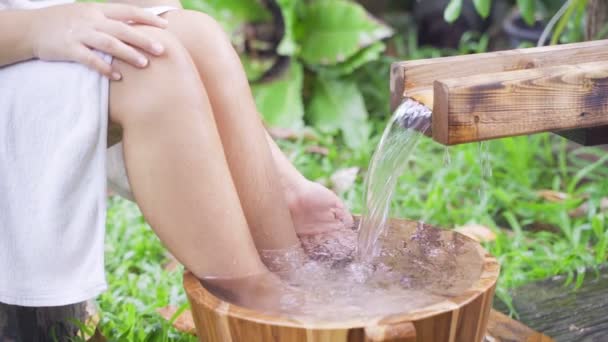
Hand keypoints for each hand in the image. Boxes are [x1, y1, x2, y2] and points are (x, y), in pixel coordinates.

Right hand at [30, 3, 167, 79]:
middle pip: (122, 29)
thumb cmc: (64, 23)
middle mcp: (90, 20)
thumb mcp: (86, 15)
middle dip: (143, 39)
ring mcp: (79, 34)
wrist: (30, 28)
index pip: (127, 11)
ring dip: (128, 54)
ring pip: (108, 43)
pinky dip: (104, 67)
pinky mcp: (68, 48)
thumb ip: (107, 21)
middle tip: (162, 49)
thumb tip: (134, 27)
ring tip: (144, 64)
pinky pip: (89, 59)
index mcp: (97, 11)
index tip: (165, 26)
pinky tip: (117, 76)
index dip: (147, 17)